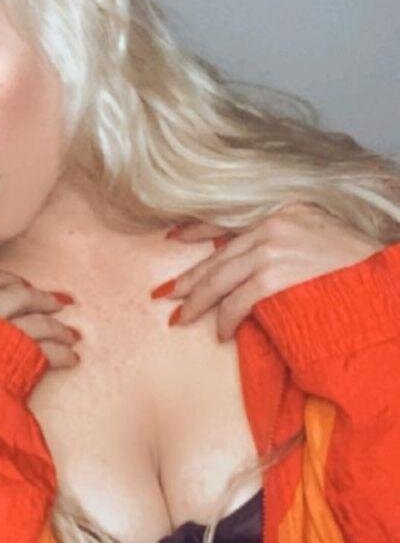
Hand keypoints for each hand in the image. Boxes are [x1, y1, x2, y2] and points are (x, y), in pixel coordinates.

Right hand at [0, 267, 80, 368]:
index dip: (5, 280)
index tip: (18, 284)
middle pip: (17, 294)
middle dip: (39, 297)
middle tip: (56, 303)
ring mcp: (0, 336)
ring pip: (38, 320)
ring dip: (57, 327)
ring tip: (70, 335)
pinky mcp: (18, 359)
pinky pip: (47, 350)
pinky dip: (62, 353)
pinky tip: (71, 359)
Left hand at [159, 202, 384, 340]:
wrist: (378, 279)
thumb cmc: (350, 265)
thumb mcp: (313, 236)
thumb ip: (278, 241)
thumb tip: (242, 263)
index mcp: (281, 210)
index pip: (227, 218)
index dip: (196, 230)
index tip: (173, 238)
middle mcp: (274, 224)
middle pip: (218, 256)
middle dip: (187, 280)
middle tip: (164, 295)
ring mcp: (273, 248)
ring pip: (220, 279)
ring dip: (198, 304)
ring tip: (182, 319)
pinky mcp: (275, 275)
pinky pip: (237, 301)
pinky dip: (225, 319)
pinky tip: (220, 333)